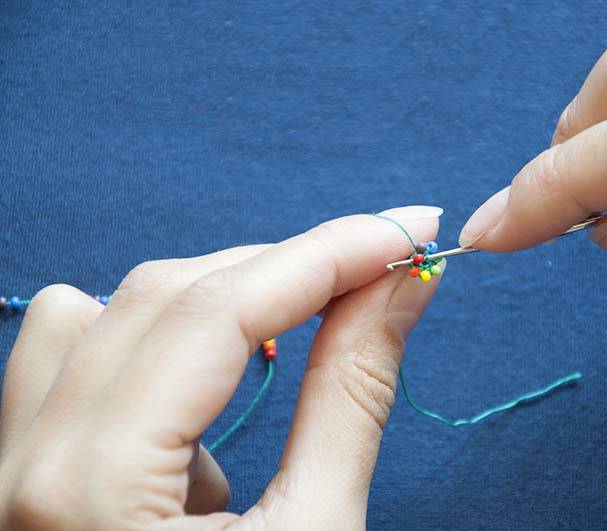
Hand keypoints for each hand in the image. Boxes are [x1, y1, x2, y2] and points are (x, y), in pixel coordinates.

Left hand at [0, 205, 443, 529]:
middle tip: (383, 264)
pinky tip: (207, 372)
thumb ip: (353, 393)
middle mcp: (27, 461)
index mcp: (94, 489)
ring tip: (304, 309)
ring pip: (115, 306)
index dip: (331, 251)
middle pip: (170, 294)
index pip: (224, 311)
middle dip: (291, 265)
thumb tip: (401, 285)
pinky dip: (152, 326)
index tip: (412, 226)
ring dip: (223, 290)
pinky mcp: (25, 461)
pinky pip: (70, 344)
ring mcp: (11, 459)